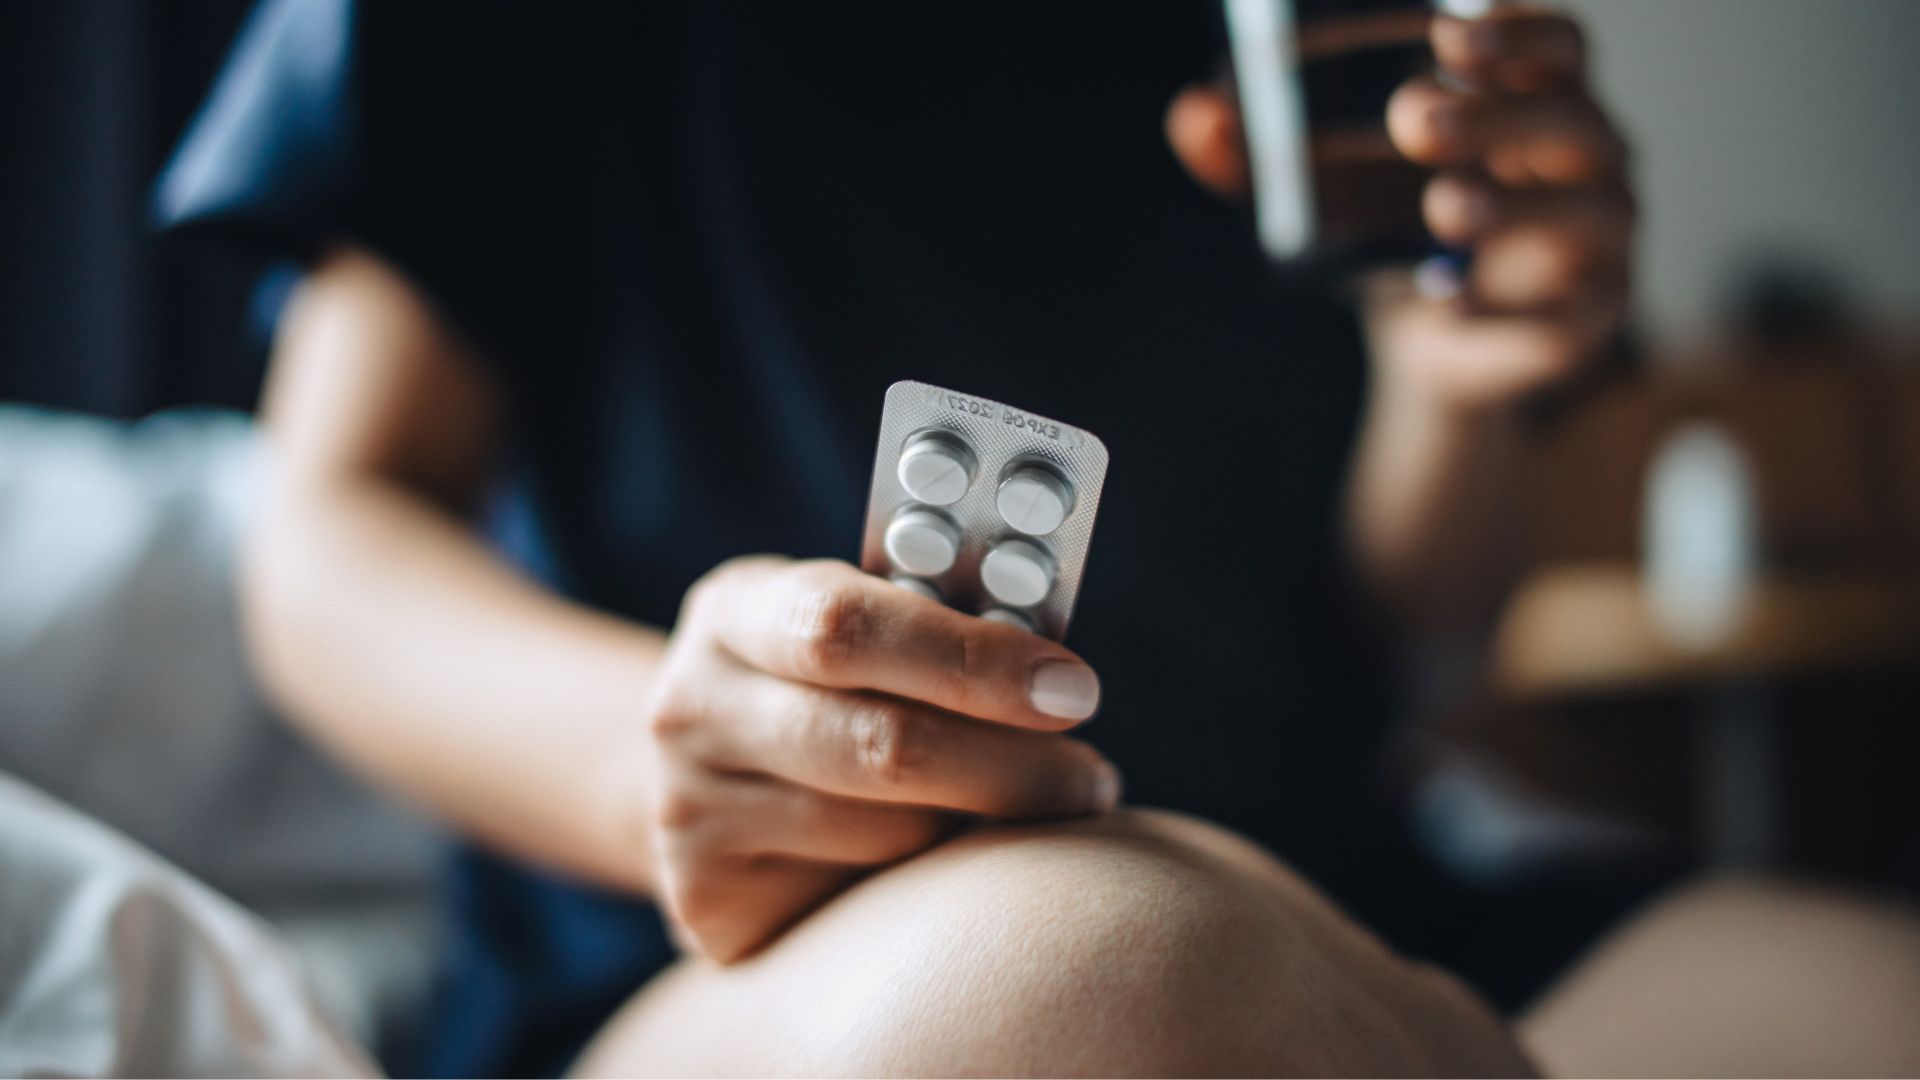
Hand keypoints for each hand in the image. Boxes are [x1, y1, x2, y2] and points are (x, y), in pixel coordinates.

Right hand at [633, 556, 1117, 961]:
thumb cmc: (820, 685)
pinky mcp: (707, 902)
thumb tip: (1059, 676)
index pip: (849, 626)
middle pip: (879, 745)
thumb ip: (933, 627)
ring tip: (1035, 818)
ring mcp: (688, 812)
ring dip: (984, 832)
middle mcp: (691, 708)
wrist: (693, 775)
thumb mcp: (849, 621)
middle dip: (1013, 765)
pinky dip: (929, 889)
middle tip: (1094, 780)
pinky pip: (860, 906)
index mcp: (735, 611)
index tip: (1074, 689)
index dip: (973, 659)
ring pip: (885, 838)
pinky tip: (952, 869)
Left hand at [1168, 6, 1634, 410]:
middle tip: (1413, 118)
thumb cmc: (1400, 231)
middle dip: (1495, 113)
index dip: (1516, 32)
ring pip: (1590, 207)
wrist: (1432, 345)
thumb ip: (1259, 153)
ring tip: (1444, 207)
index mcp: (1535, 101)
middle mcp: (1585, 158)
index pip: (1556, 44)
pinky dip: (1503, 307)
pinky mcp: (1587, 316)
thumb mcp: (1331, 187)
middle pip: (1569, 114)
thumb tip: (1193, 117)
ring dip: (1516, 203)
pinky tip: (1444, 302)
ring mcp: (1599, 238)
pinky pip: (1566, 312)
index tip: (1449, 34)